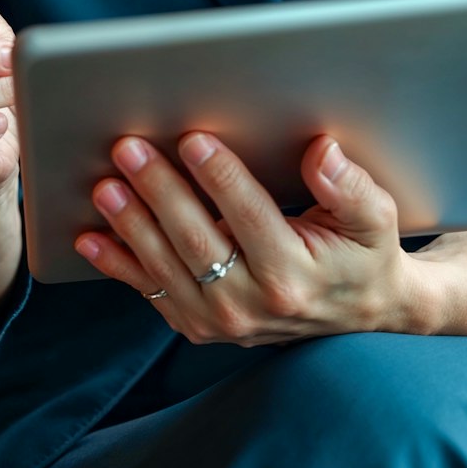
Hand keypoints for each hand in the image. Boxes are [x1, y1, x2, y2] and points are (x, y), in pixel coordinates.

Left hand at [75, 130, 417, 344]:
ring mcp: (221, 322)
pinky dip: (118, 266)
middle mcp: (252, 305)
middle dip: (159, 191)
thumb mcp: (375, 218)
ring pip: (166, 268)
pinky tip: (92, 239)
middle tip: (130, 150)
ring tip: (106, 187)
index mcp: (295, 274)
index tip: (192, 140)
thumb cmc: (364, 254)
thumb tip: (321, 152)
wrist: (360, 313)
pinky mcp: (200, 327)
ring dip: (130, 225)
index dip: (219, 176)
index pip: (250, 216)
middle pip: (196, 240)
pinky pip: (152, 294)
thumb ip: (350, 186)